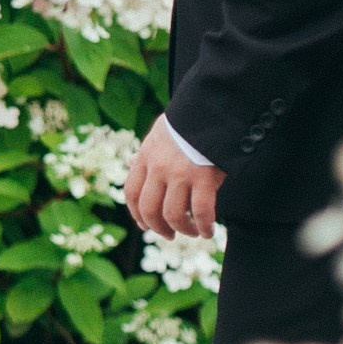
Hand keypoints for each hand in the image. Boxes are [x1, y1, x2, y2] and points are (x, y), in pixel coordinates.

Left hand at [126, 114, 222, 239]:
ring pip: (173, 215)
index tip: (145, 224)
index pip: (131, 193)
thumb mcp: (160, 134)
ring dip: (183, 230)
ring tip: (193, 232)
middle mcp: (158, 167)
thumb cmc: (189, 123)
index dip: (136, 214)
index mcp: (145, 157)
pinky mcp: (203, 178)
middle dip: (158, 228)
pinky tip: (208, 231)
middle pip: (149, 209)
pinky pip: (201, 212)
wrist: (211, 108)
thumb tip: (138, 168)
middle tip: (170, 235)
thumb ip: (151, 154)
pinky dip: (204, 226)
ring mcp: (180, 173)